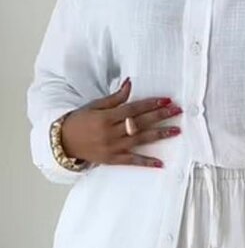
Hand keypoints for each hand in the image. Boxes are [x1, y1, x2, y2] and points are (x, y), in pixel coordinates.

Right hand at [60, 79, 181, 168]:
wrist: (63, 141)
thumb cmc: (79, 120)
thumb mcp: (95, 105)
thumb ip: (115, 98)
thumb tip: (130, 83)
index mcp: (106, 117)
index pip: (133, 109)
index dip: (151, 104)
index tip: (166, 100)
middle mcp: (111, 132)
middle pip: (140, 123)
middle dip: (161, 116)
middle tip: (177, 111)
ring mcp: (112, 147)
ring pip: (140, 140)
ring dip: (159, 135)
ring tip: (175, 131)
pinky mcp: (112, 159)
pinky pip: (131, 161)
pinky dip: (146, 162)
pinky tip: (160, 163)